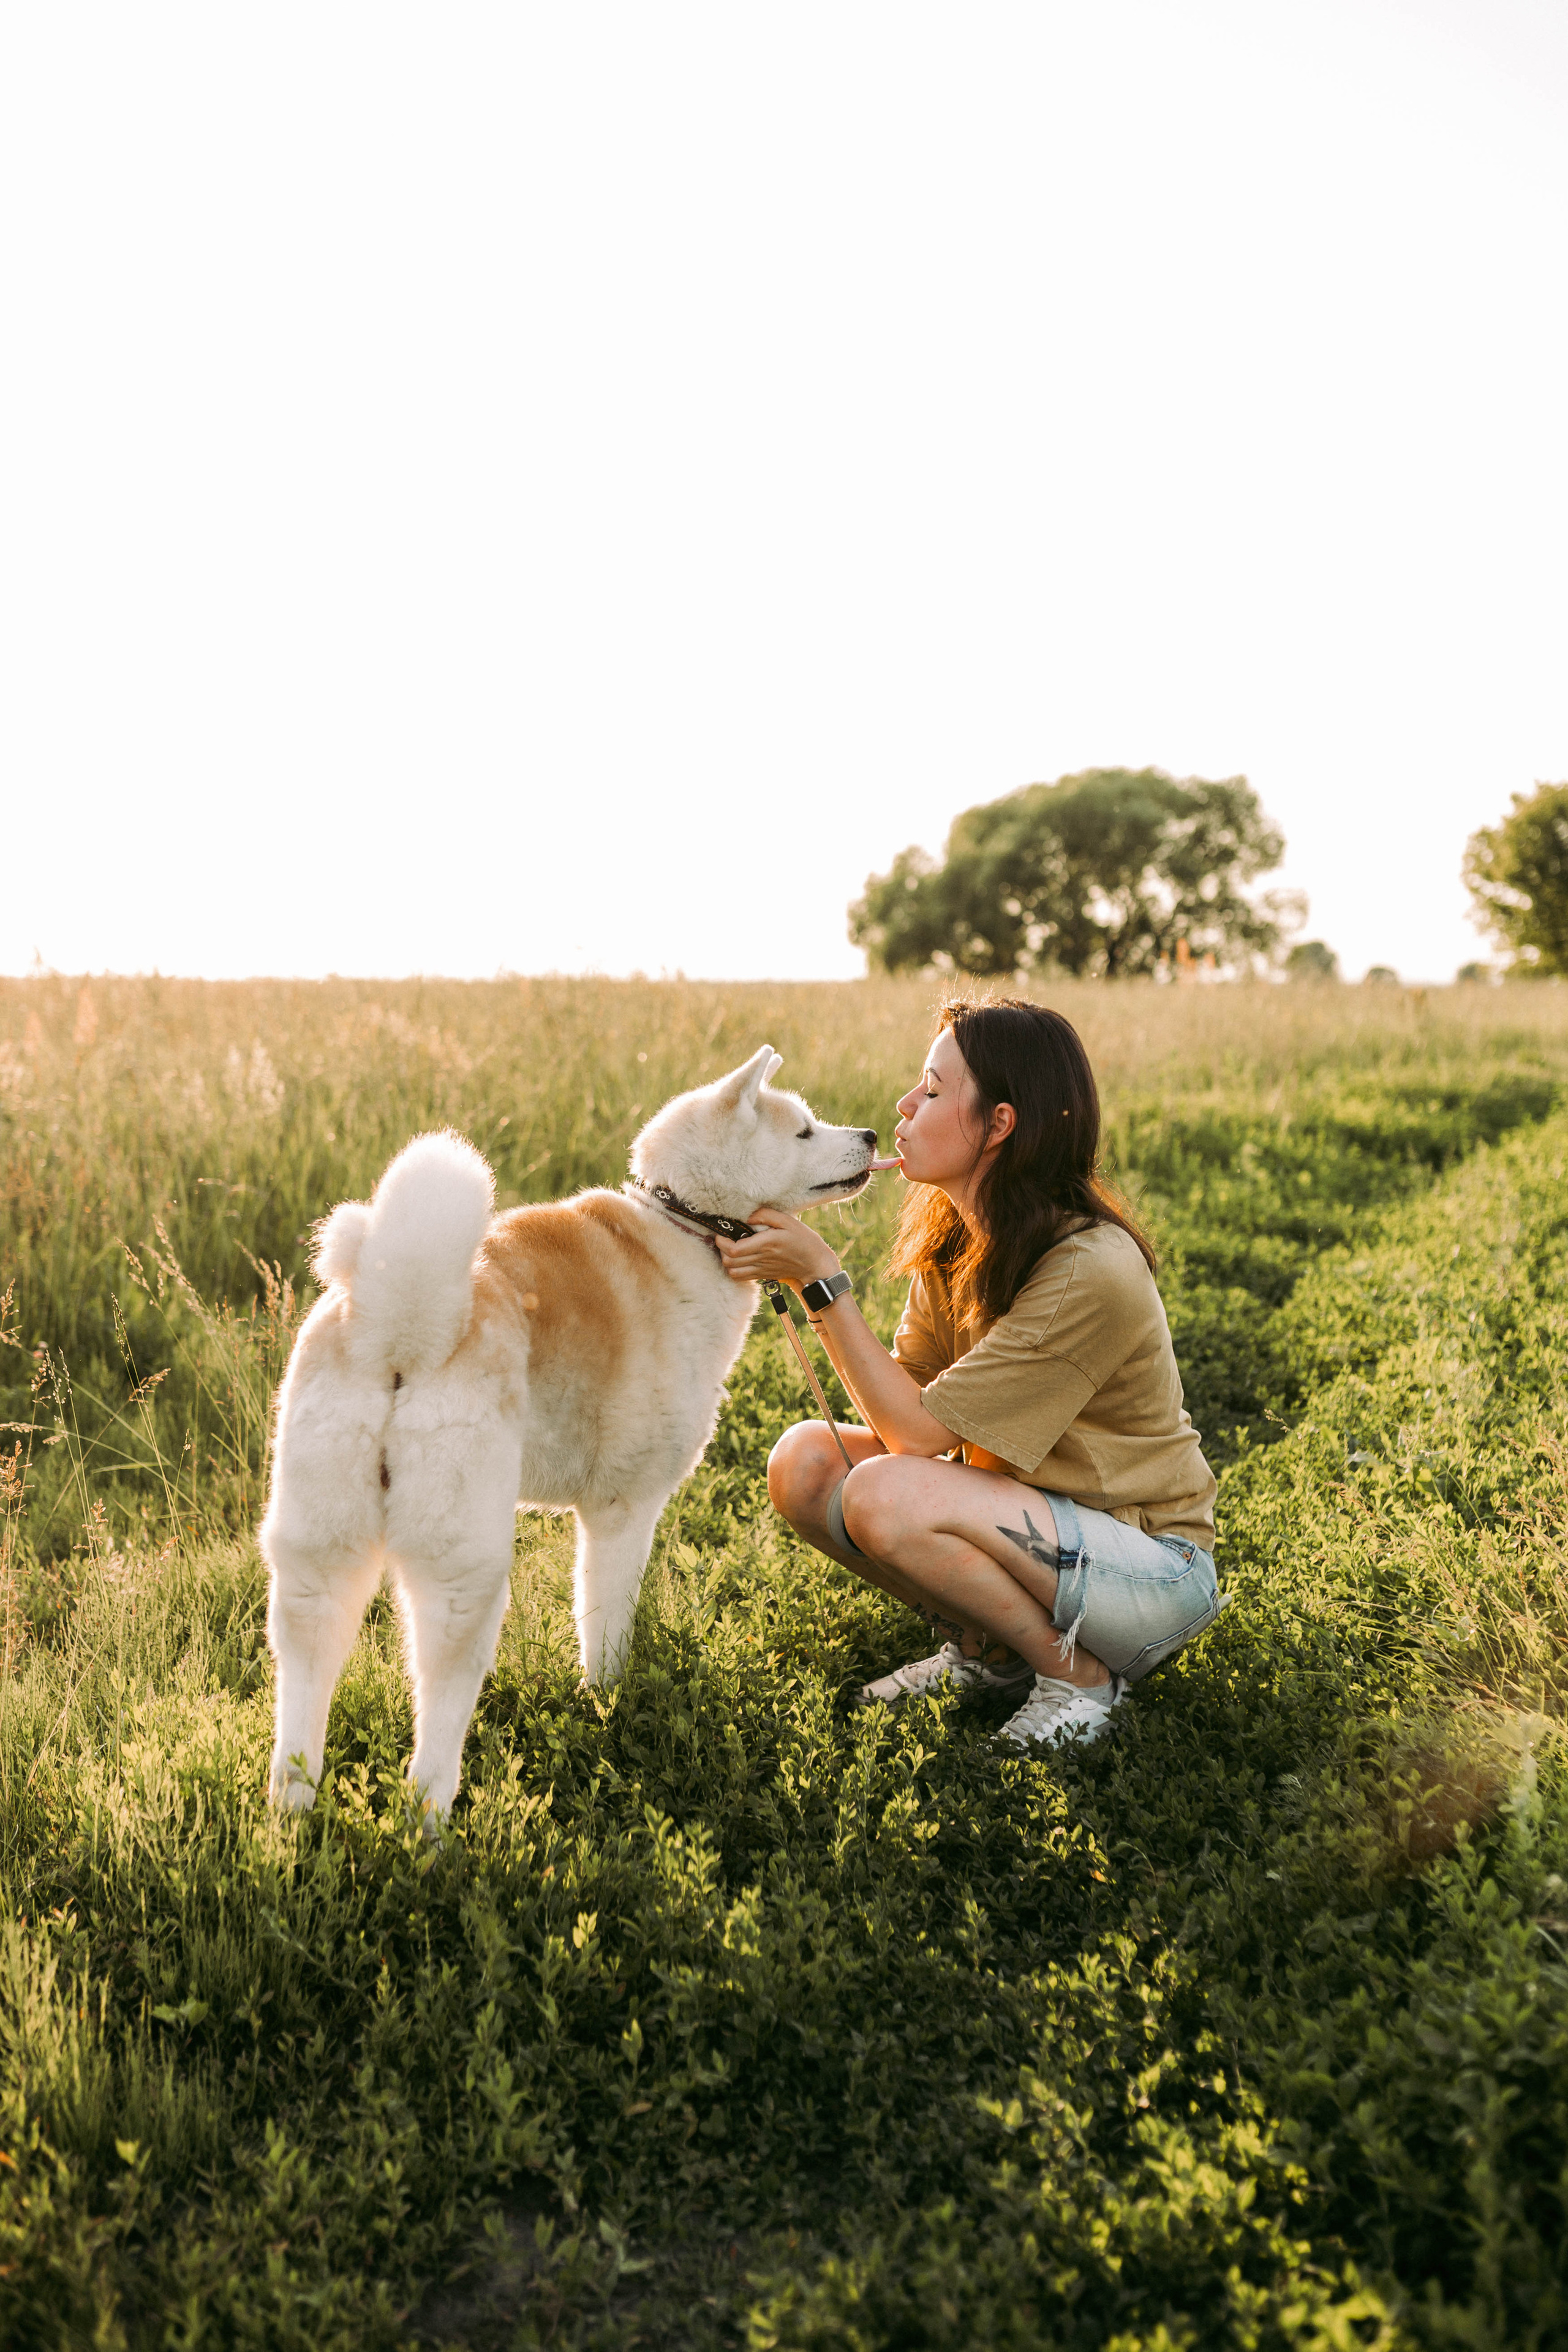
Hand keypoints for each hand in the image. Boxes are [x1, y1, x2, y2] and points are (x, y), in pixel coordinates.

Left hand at [713, 1207, 840, 1290]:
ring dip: (726, 1260)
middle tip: (723, 1237)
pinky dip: (733, 1269)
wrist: (814, 1264)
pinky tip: (737, 1258)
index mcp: (766, 1244)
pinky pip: (740, 1277)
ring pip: (732, 1271)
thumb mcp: (788, 1221)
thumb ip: (766, 1215)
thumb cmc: (803, 1240)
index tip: (721, 1231)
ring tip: (729, 1248)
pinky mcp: (762, 1275)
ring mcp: (760, 1269)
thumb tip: (747, 1216)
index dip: (721, 1241)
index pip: (734, 1249)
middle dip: (720, 1249)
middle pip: (728, 1260)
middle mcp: (761, 1258)